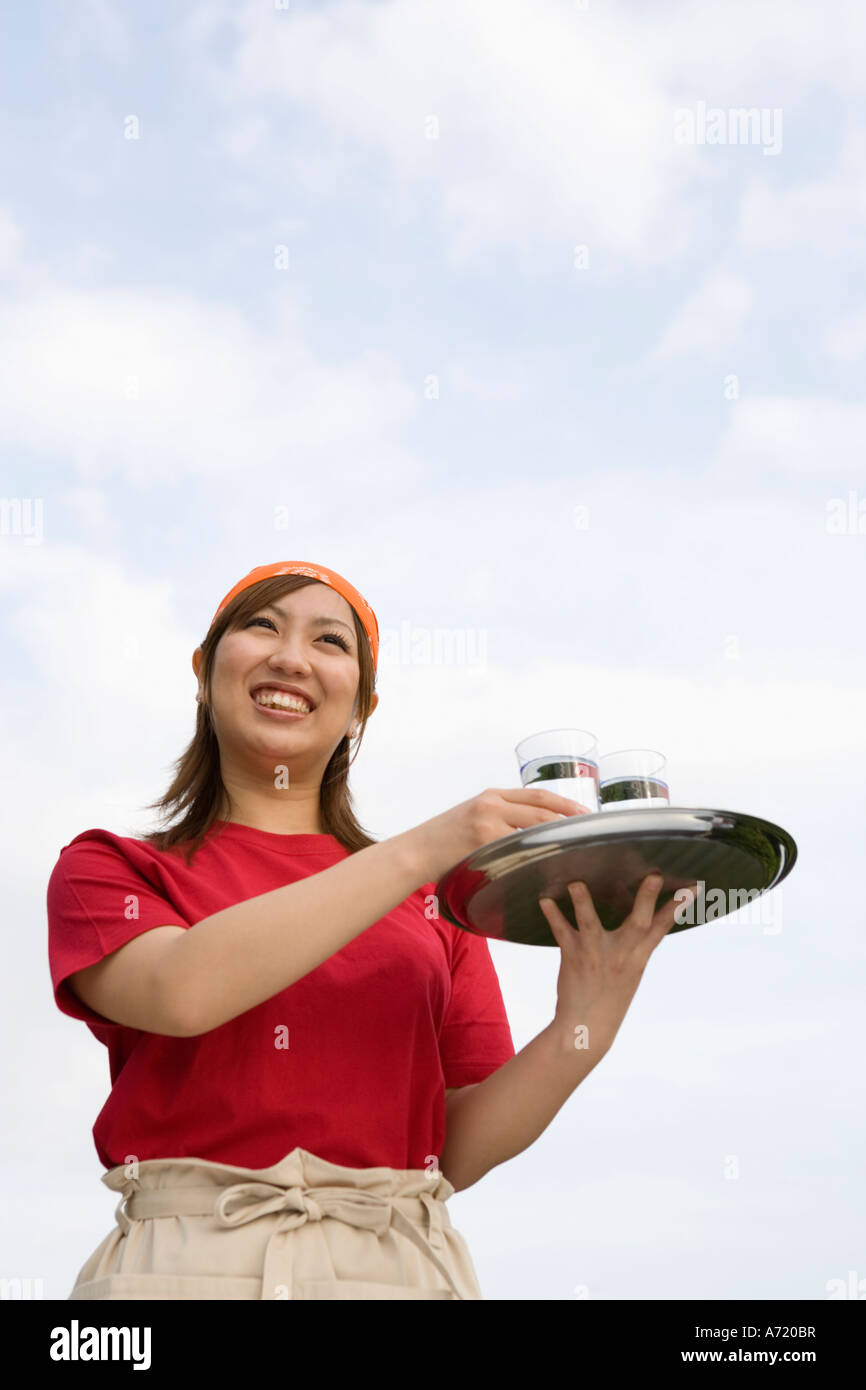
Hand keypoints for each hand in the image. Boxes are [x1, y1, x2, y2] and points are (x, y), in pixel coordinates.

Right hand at [408, 786, 593, 881]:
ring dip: (558, 838)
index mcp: (491, 795)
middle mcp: (492, 803)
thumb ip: (499, 817)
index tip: (584, 814)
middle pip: (542, 809)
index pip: (538, 795)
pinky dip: (536, 854)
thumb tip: (531, 830)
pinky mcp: (483, 840)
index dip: (565, 805)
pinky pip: (519, 847)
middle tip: (590, 834)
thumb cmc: (444, 840)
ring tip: (577, 849)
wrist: (415, 851)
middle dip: (569, 820)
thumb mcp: (472, 816)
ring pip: (534, 827)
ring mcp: (488, 821)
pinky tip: (550, 862)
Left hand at [539, 873, 697, 1057]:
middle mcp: (621, 955)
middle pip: (638, 923)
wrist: (585, 1029)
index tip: (692, 888)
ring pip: (591, 925)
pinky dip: (553, 916)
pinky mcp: (573, 957)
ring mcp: (596, 955)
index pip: (662, 928)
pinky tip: (544, 901)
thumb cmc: (609, 998)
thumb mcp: (630, 972)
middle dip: (647, 899)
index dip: (678, 907)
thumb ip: (635, 946)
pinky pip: (562, 932)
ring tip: (576, 884)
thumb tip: (642, 920)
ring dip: (583, 903)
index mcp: (638, 957)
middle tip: (653, 876)